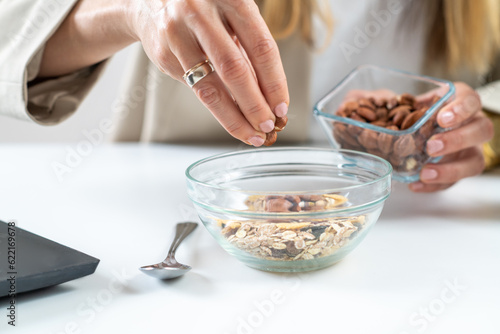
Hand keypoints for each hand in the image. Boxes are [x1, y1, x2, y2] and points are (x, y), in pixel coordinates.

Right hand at [129, 0, 288, 145]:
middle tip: (267, 125)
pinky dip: (216, 106)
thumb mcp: (232, 16)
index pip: (261, 48)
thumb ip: (249, 51)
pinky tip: (229, 115)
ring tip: (251, 133)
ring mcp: (177, 34)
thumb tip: (270, 98)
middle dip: (255, 105)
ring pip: (210, 87)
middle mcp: (200, 12)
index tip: (281, 107)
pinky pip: (194, 89)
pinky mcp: (162, 54)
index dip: (275, 83)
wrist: (149, 1)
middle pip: (234, 70)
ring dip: (234, 117)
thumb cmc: (204, 11)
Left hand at [409, 82, 493, 191]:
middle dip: (457, 140)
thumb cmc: (423, 111)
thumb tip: (387, 106)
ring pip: (475, 161)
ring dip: (450, 170)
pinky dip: (435, 185)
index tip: (442, 118)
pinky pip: (455, 181)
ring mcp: (471, 149)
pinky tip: (417, 184)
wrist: (424, 127)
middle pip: (481, 130)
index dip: (461, 109)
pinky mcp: (462, 169)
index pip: (472, 100)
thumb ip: (408, 104)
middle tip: (431, 147)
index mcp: (462, 102)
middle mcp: (474, 124)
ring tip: (425, 173)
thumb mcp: (416, 102)